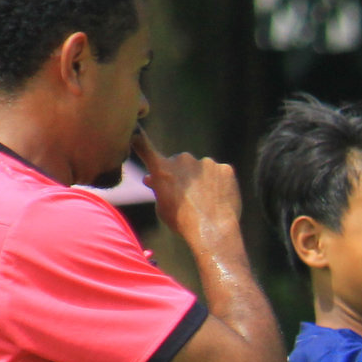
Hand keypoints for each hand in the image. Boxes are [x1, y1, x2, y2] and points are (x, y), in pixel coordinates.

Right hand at [135, 129, 242, 248]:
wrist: (212, 231)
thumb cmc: (182, 223)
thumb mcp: (162, 207)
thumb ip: (158, 189)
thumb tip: (151, 179)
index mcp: (162, 169)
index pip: (143, 146)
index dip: (138, 137)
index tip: (135, 129)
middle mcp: (182, 160)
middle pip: (180, 162)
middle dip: (181, 174)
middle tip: (187, 194)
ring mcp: (206, 163)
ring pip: (202, 169)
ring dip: (202, 179)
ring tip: (206, 201)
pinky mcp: (225, 168)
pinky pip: (220, 174)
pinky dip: (220, 184)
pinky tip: (220, 199)